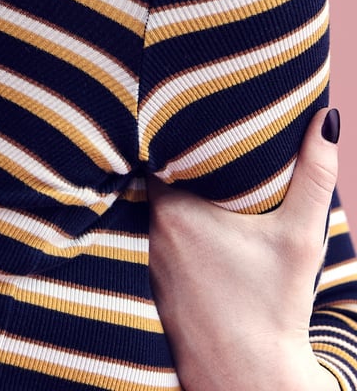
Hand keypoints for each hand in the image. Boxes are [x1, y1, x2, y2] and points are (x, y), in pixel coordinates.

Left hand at [147, 108, 340, 390]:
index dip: (182, 128)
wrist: (251, 380)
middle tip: (221, 141)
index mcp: (175, 210)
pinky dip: (185, 228)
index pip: (163, 148)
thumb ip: (314, 173)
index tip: (204, 114)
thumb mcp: (301, 235)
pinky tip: (212, 227)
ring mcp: (152, 260)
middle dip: (190, 160)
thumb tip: (326, 118)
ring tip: (218, 177)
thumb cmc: (276, 308)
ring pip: (164, 208)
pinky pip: (166, 239)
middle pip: (164, 175)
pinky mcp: (159, 284)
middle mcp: (154, 231)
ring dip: (186, 195)